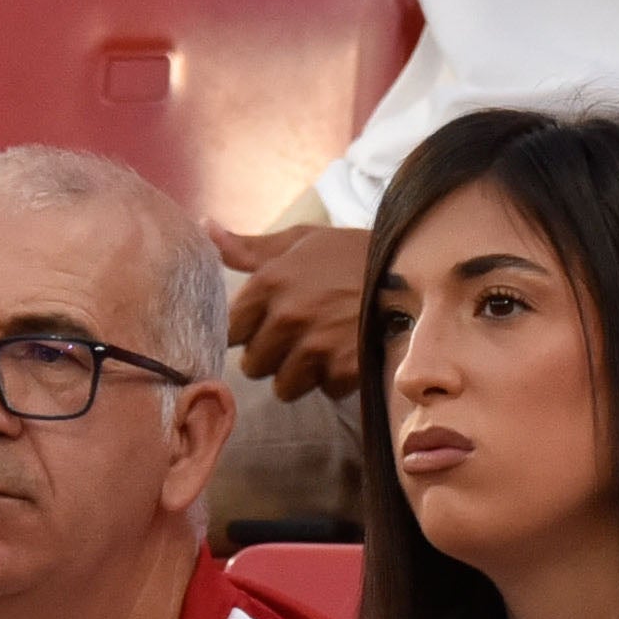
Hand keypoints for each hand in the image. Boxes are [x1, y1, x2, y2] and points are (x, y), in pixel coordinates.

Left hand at [212, 220, 370, 404]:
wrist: (415, 272)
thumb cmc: (352, 254)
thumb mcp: (302, 241)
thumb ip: (249, 248)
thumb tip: (203, 227)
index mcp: (270, 283)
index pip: (229, 331)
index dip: (246, 331)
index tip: (263, 326)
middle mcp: (288, 317)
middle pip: (252, 365)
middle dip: (271, 356)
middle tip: (298, 337)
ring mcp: (317, 346)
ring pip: (283, 386)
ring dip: (300, 375)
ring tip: (323, 348)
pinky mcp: (345, 370)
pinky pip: (324, 391)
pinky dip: (335, 380)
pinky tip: (349, 353)